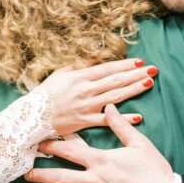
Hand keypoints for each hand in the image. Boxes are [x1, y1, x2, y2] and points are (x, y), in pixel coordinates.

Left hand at [24, 104, 173, 182]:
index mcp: (100, 160)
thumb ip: (120, 126)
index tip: (37, 143)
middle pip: (58, 176)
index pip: (69, 150)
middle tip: (24, 172)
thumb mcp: (139, 144)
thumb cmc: (154, 172)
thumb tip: (108, 107)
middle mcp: (92, 180)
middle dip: (39, 174)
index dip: (51, 146)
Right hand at [37, 59, 157, 135]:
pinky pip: (106, 121)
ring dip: (133, 90)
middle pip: (115, 81)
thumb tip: (95, 60)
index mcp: (79, 77)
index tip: (139, 61)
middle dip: (135, 74)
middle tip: (153, 70)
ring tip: (148, 83)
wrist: (31, 117)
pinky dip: (122, 119)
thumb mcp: (60, 74)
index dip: (124, 65)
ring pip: (114, 97)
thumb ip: (78, 66)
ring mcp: (85, 107)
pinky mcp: (84, 122)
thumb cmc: (45, 94)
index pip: (107, 69)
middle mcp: (85, 91)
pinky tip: (138, 117)